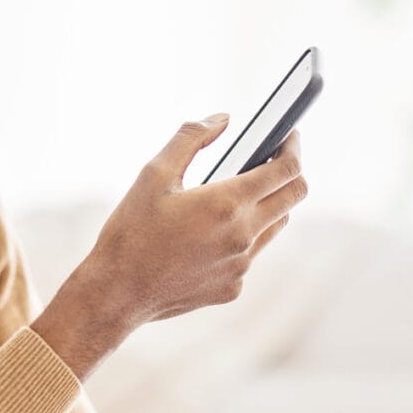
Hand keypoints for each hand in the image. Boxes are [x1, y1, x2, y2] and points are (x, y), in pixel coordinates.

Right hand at [32, 119, 306, 380]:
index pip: (287, 170)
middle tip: (272, 160)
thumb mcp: (153, 174)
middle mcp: (243, 236)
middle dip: (291, 172)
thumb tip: (222, 119)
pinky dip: (243, 236)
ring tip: (240, 194)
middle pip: (294, 197)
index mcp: (227, 204)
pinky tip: (212, 233)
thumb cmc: (130, 232)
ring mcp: (241, 265)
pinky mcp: (233, 286)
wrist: (117, 293)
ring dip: (269, 204)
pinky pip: (251, 253)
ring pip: (276, 226)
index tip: (289, 135)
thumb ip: (190, 138)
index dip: (293, 146)